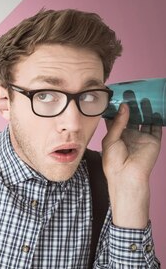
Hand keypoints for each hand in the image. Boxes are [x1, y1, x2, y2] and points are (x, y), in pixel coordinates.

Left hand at [102, 103, 162, 227]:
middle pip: (131, 116)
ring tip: (143, 96)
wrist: (126, 175)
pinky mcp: (152, 140)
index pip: (116, 118)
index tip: (117, 95)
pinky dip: (157, 117)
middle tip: (131, 92)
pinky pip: (156, 126)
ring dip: (144, 109)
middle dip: (131, 105)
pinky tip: (157, 106)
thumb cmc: (113, 161)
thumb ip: (117, 122)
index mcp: (115, 135)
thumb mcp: (110, 139)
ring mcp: (141, 137)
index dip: (116, 107)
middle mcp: (129, 135)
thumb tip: (124, 106)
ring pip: (144, 119)